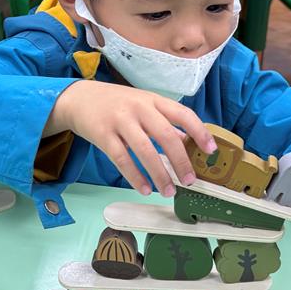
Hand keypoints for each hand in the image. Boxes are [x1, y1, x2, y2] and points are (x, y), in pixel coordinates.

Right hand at [45, 80, 214, 197]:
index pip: (183, 114)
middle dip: (180, 160)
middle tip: (189, 180)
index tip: (211, 150)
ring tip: (168, 191)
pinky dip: (134, 176)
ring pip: (145, 150)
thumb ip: (163, 122)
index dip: (200, 132)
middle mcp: (138, 108)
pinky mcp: (103, 134)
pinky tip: (143, 188)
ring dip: (159, 173)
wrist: (78, 98)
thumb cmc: (115, 103)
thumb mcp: (142, 105)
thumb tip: (186, 142)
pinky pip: (121, 159)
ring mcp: (120, 120)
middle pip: (165, 135)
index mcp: (152, 100)